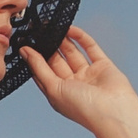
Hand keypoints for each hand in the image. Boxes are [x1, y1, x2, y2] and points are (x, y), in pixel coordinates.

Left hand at [21, 26, 137, 133]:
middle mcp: (72, 84)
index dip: (34, 58)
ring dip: (62, 40)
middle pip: (57, 61)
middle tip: (38, 30)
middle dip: (48, 46)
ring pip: (72, 53)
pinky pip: (90, 48)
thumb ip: (39, 68)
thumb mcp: (53, 88)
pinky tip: (69, 29)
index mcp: (58, 93)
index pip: (42, 72)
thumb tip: (25, 52)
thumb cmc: (82, 107)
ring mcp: (88, 74)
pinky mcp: (102, 65)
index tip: (25, 43)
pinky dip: (81, 38)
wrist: (113, 111)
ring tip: (51, 26)